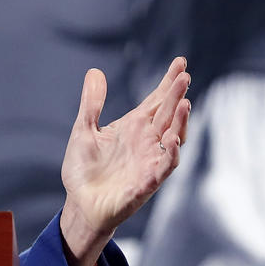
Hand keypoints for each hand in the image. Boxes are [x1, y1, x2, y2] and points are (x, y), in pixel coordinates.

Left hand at [58, 57, 191, 265]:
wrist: (80, 203)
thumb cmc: (83, 169)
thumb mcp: (83, 130)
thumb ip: (91, 103)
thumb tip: (95, 71)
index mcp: (134, 126)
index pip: (157, 100)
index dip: (168, 82)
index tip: (180, 62)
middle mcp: (147, 140)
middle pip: (168, 113)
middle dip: (177, 95)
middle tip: (184, 76)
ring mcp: (150, 160)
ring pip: (174, 138)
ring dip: (181, 122)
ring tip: (184, 103)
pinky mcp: (147, 182)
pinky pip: (164, 167)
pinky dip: (171, 154)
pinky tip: (174, 141)